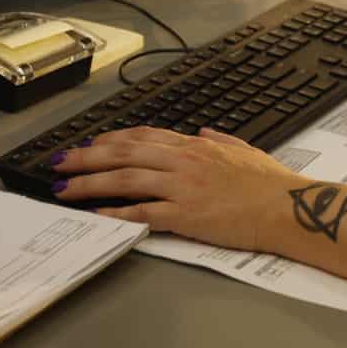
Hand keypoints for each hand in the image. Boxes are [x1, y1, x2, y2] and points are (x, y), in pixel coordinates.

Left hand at [52, 127, 301, 249]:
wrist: (286, 207)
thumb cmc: (271, 184)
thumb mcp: (246, 151)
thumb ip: (222, 140)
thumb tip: (206, 132)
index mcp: (197, 146)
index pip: (144, 136)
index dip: (112, 139)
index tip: (90, 143)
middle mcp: (184, 161)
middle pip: (124, 154)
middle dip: (87, 157)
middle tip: (60, 161)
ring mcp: (182, 186)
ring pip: (125, 179)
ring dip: (90, 183)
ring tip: (64, 188)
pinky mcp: (185, 214)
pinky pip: (143, 212)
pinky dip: (117, 212)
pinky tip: (97, 214)